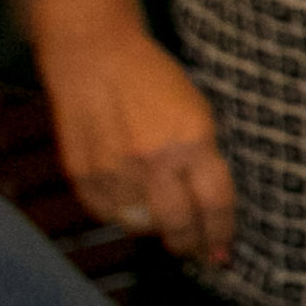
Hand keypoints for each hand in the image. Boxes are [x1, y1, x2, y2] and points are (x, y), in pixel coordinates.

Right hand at [37, 18, 236, 262]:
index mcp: (192, 140)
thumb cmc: (154, 80)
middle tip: (194, 251)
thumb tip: (211, 210)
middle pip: (178, 225)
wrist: (95, 53)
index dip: (221, 235)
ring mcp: (114, 168)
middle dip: (190, 246)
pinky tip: (128, 203)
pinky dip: (119, 215)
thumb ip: (204, 159)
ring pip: (139, 226)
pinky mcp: (82, 171)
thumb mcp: (197, 112)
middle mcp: (154, 159)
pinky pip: (106, 214)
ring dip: (152, 229)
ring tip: (159, 221)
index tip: (223, 253)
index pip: (216, 204)